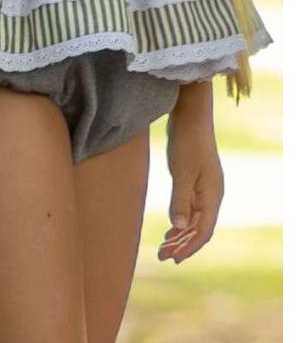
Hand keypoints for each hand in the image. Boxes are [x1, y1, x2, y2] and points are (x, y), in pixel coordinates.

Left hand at [157, 111, 224, 263]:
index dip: (188, 247)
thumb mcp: (181, 171)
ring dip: (180, 234)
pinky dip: (180, 220)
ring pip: (194, 220)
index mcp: (213, 196)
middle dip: (182, 244)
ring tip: (163, 247)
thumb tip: (180, 227)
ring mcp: (204, 188)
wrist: (190, 115)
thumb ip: (181, 199)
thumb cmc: (187, 141)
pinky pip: (190, 208)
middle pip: (199, 228)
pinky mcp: (195, 180)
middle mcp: (212, 195)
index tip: (173, 258)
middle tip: (162, 256)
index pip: (203, 231)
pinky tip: (170, 227)